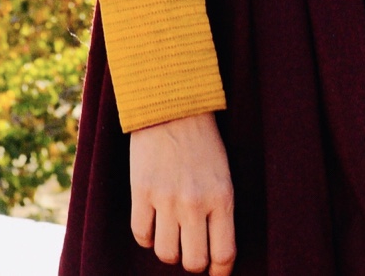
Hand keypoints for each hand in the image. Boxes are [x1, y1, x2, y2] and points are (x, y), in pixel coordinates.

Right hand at [130, 111, 235, 274]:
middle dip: (194, 262)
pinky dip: (147, 235)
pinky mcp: (141, 193)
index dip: (220, 272)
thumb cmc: (203, 141)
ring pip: (166, 253)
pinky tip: (153, 221)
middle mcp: (194, 203)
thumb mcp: (222, 173)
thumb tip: (215, 249)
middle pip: (193, 262)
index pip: (224, 254)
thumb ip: (219, 209)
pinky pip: (141, 236)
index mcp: (222, 197)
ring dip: (170, 248)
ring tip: (172, 233)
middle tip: (193, 251)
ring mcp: (166, 199)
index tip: (216, 273)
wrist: (172, 106)